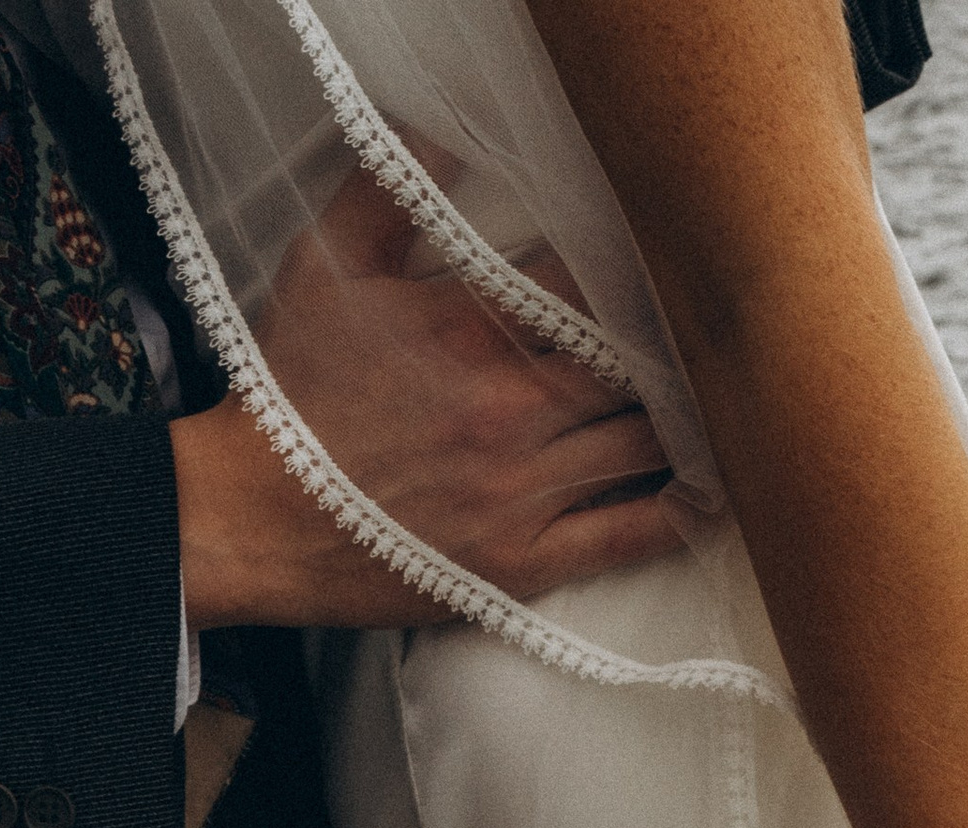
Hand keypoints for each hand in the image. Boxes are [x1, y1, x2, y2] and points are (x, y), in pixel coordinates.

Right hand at [174, 166, 683, 630]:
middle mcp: (510, 409)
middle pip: (637, 364)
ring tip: (714, 404)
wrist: (254, 518)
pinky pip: (625, 538)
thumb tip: (435, 124)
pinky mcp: (522, 564)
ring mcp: (522, 491)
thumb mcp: (326, 267)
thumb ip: (386, 186)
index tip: (658, 264)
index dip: (636, 270)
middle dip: (672, 346)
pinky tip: (710, 494)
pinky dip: (677, 516)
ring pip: (644, 445)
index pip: (592, 281)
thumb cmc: (288, 397)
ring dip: (685, 423)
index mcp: (473, 328)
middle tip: (701, 336)